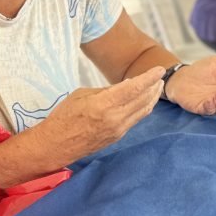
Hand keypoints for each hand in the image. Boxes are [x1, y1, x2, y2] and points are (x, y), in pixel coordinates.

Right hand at [37, 66, 164, 161]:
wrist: (55, 145)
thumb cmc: (64, 116)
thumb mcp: (82, 95)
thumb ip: (106, 90)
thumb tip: (127, 85)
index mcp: (104, 104)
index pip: (134, 88)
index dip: (149, 78)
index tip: (160, 69)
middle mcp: (115, 118)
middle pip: (143, 100)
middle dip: (154, 86)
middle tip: (160, 76)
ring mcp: (118, 129)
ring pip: (143, 111)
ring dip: (152, 98)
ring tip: (157, 87)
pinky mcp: (118, 136)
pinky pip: (136, 119)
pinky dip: (143, 107)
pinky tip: (144, 100)